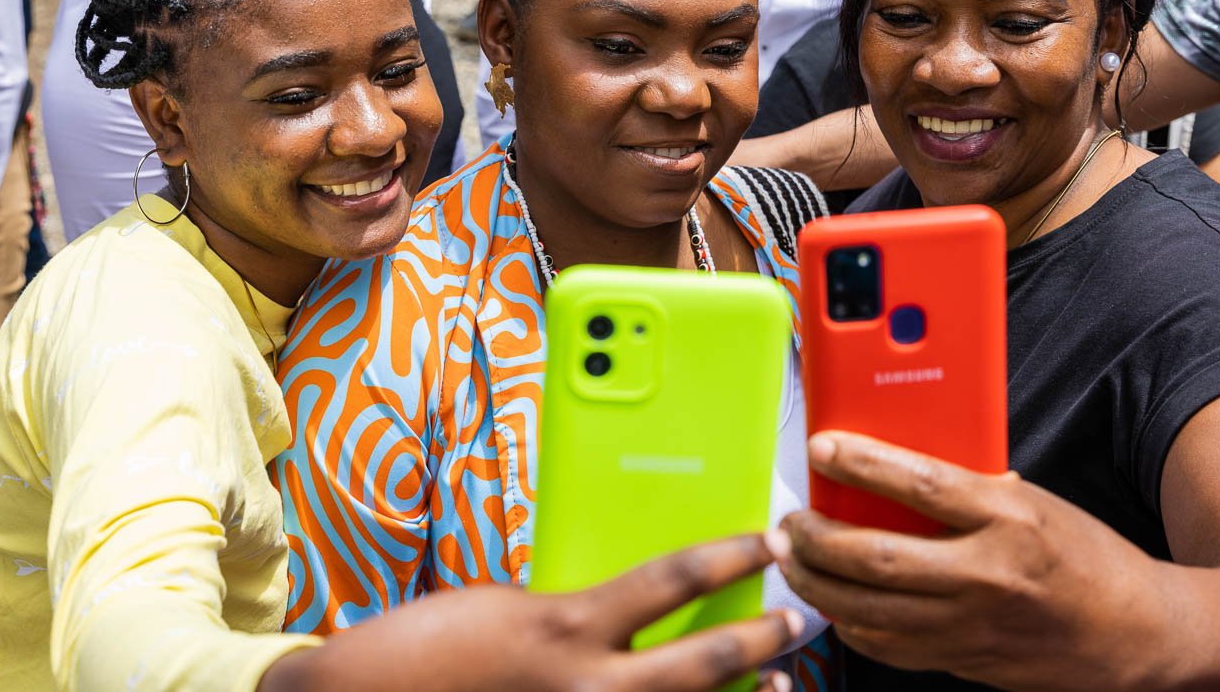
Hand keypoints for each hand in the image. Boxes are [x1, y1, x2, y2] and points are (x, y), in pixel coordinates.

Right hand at [263, 533, 803, 691]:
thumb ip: (571, 610)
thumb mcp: (504, 604)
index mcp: (566, 624)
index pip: (675, 578)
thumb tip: (621, 612)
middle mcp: (587, 687)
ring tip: (779, 682)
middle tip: (798, 617)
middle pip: (707, 661)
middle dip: (763, 638)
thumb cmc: (420, 650)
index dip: (732, 557)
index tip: (765, 542)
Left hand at [774, 432, 1163, 691]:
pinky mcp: (966, 663)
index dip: (861, 462)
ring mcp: (975, 627)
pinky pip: (889, 648)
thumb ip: (969, 488)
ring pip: (870, 611)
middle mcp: (988, 574)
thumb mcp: (1033, 502)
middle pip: (876, 558)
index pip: (920, 482)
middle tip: (791, 524)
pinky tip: (834, 604)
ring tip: (794, 562)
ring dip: (817, 586)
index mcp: (1008, 518)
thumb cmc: (1084, 557)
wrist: (1139, 634)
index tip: (822, 447)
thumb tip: (896, 466)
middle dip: (816, 540)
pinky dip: (851, 625)